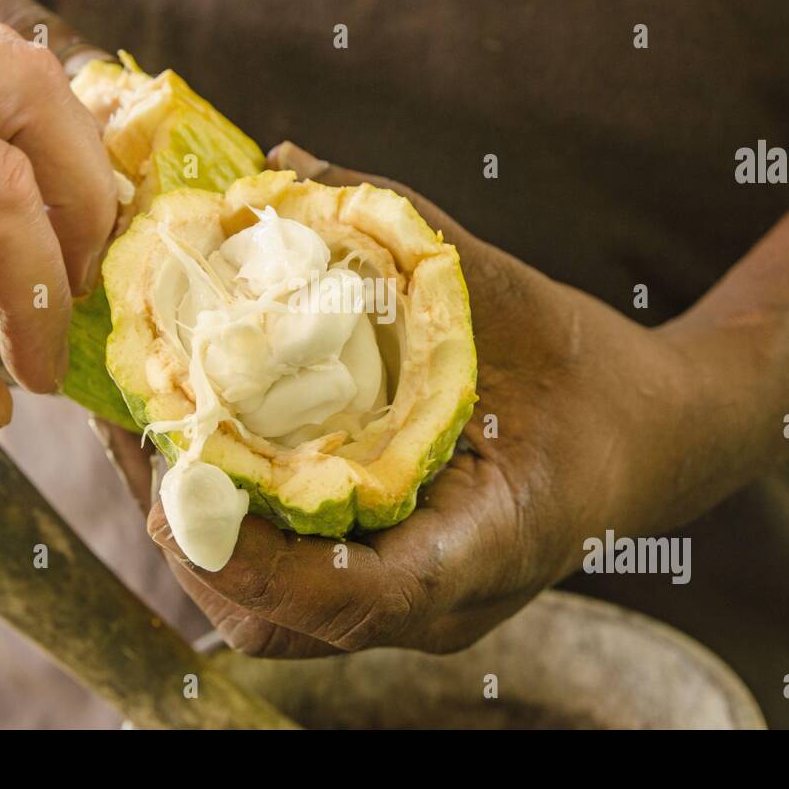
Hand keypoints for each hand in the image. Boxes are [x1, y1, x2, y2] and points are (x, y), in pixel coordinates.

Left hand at [104, 142, 729, 656]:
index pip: (366, 592)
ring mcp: (421, 612)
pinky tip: (201, 462)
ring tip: (152, 444)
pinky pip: (294, 600)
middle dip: (194, 540)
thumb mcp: (508, 292)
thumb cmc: (591, 372)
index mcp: (495, 537)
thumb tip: (281, 163)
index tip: (181, 487)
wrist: (651, 439)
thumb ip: (405, 229)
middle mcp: (446, 601)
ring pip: (280, 625)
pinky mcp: (400, 597)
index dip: (261, 559)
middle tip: (137, 436)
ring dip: (199, 543)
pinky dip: (231, 539)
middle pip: (290, 625)